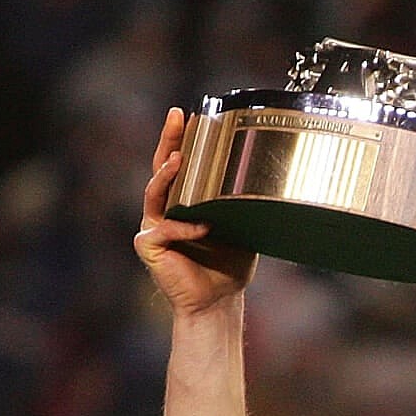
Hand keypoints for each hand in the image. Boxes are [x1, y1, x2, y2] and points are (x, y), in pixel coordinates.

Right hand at [136, 107, 255, 317]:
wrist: (218, 300)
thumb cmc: (228, 263)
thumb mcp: (241, 224)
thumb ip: (241, 202)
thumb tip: (265, 174)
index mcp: (184, 201)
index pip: (181, 165)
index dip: (184, 139)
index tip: (192, 115)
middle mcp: (164, 210)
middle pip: (162, 167)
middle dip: (169, 140)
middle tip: (176, 116)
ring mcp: (154, 227)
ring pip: (155, 192)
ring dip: (166, 174)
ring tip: (179, 158)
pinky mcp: (149, 246)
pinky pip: (164, 229)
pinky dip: (183, 228)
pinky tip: (202, 227)